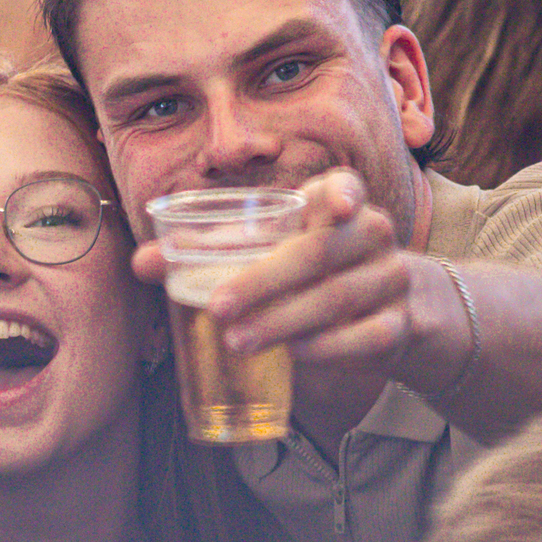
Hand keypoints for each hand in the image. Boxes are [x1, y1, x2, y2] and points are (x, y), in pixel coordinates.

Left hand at [130, 170, 443, 378]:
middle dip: (264, 279)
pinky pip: (368, 337)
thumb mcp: (275, 250)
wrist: (396, 309)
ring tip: (237, 340)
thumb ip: (210, 252)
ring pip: (338, 298)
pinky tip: (296, 354)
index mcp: (338, 204)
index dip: (342, 194)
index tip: (333, 206)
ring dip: (284, 320)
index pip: (346, 187)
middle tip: (217, 307)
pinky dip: (330, 348)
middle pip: (321, 252)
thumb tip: (141, 263)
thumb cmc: (314, 270)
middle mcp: (371, 235)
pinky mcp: (400, 326)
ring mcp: (391, 280)